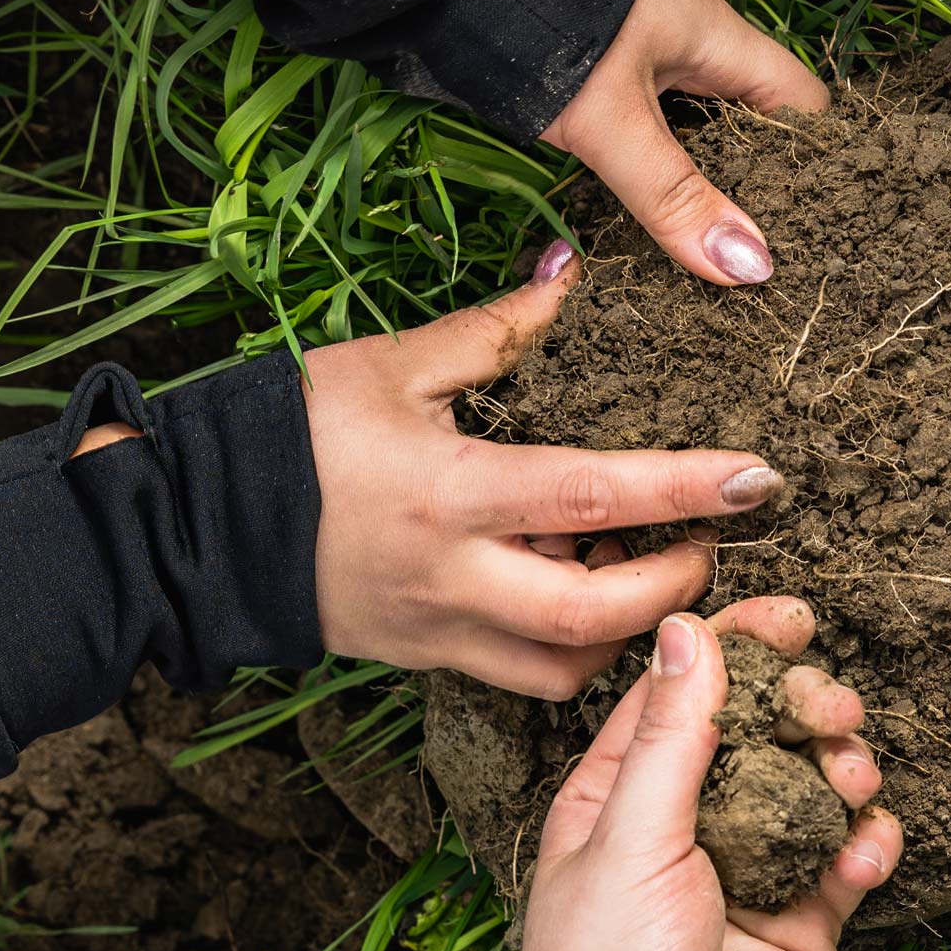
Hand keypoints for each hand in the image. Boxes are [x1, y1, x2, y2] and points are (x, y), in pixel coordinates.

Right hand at [299, 249, 784, 695]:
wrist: (189, 526)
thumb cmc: (289, 433)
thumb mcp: (391, 364)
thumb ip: (496, 330)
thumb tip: (572, 275)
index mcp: (451, 492)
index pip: (595, 496)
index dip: (686, 489)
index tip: (760, 479)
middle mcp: (453, 577)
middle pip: (596, 616)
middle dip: (674, 588)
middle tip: (707, 542)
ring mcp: (438, 631)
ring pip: (564, 667)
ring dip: (624, 627)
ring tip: (638, 565)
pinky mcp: (424, 659)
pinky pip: (519, 675)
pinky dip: (568, 645)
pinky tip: (572, 588)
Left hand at [349, 0, 826, 286]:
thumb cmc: (539, 28)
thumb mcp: (611, 120)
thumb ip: (672, 194)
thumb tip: (750, 268)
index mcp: (721, 42)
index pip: (805, 106)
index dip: (827, 164)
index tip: (834, 231)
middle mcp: (695, 52)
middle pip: (758, 129)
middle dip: (771, 192)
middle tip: (782, 269)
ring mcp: (648, 66)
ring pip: (704, 139)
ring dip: (712, 194)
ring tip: (729, 270)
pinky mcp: (604, 85)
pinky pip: (657, 142)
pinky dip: (663, 185)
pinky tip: (660, 234)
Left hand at [520, 602, 902, 950]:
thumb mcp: (631, 841)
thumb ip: (672, 735)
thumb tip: (684, 627)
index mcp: (621, 798)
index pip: (683, 695)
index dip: (736, 647)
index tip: (792, 616)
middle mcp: (686, 826)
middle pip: (759, 732)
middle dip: (802, 707)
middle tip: (832, 709)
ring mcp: (748, 875)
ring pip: (810, 787)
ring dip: (841, 767)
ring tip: (852, 777)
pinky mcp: (801, 926)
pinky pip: (845, 860)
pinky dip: (866, 842)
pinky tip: (869, 844)